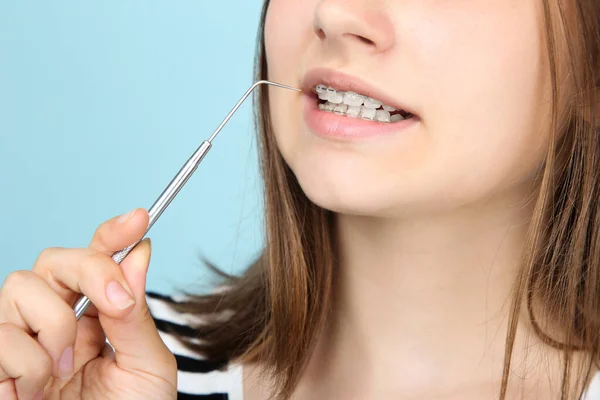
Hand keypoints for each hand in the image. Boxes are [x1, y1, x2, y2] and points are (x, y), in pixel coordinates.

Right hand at [0, 209, 176, 399]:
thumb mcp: (145, 368)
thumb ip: (136, 315)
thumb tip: (139, 255)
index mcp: (97, 316)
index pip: (99, 259)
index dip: (115, 233)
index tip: (140, 219)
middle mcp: (56, 319)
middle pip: (51, 259)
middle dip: (86, 272)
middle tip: (110, 307)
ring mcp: (20, 340)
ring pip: (19, 288)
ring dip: (53, 328)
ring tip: (65, 372)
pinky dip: (26, 364)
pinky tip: (38, 392)